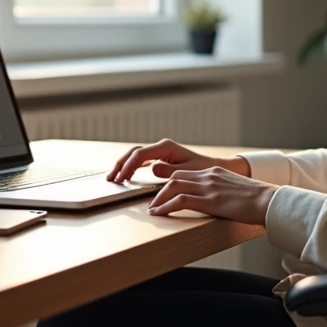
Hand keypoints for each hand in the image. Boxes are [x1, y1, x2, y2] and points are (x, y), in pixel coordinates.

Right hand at [107, 138, 249, 182]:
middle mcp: (162, 147)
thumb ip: (170, 170)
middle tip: (111, 179)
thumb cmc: (205, 170)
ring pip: (135, 155)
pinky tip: (124, 176)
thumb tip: (152, 168)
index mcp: (167, 147)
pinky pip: (141, 160)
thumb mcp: (188, 171)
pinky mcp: (161, 159)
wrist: (216, 169)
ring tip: (112, 178)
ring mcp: (160, 152)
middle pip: (133, 152)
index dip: (128, 166)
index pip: (140, 154)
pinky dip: (130, 167)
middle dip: (120, 164)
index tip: (121, 179)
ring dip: (123, 165)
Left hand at [148, 166, 277, 224]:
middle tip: (154, 203)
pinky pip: (181, 200)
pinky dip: (167, 206)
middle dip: (161, 190)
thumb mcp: (236, 190)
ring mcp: (209, 187)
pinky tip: (160, 213)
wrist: (270, 200)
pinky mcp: (211, 200)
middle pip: (175, 177)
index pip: (185, 174)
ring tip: (153, 210)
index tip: (163, 195)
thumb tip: (217, 202)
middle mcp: (209, 176)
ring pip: (174, 186)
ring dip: (160, 198)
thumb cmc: (257, 200)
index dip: (170, 184)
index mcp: (215, 172)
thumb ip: (222, 191)